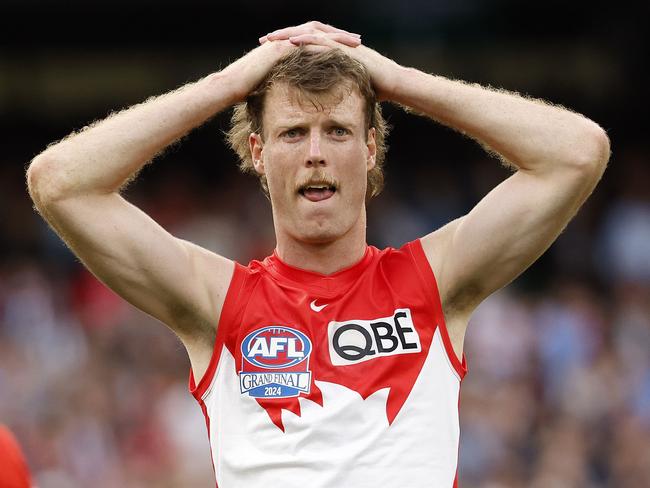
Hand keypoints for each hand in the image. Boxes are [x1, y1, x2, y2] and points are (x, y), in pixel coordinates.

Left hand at [258, 21, 401, 101]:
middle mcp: (336, 42)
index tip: (268, 51)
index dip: (286, 46)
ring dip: (290, 35)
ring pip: (311, 33)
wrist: (394, 83)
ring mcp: (342, 43)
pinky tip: (294, 43)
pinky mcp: (348, 48)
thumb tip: (322, 103)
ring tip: (273, 39)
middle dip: (283, 36)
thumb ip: (334, 89)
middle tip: (263, 41)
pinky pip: (325, 41)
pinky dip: (309, 40)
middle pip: (304, 34)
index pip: (305, 43)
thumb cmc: (374, 88)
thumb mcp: (348, 88)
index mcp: (333, 50)